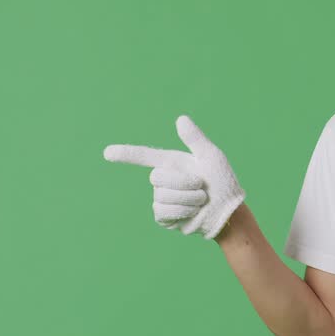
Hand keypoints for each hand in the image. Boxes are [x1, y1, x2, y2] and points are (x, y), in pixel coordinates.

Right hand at [103, 115, 245, 239]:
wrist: (228, 212)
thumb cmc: (223, 182)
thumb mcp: (211, 157)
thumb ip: (195, 139)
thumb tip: (180, 118)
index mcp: (172, 162)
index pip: (143, 156)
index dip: (125, 154)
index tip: (106, 153)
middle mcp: (164, 180)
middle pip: (156, 178)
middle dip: (183, 183)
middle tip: (202, 187)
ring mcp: (162, 199)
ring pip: (161, 196)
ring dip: (187, 199)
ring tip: (201, 201)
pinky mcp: (164, 217)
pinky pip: (162, 212)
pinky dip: (181, 211)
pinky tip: (192, 213)